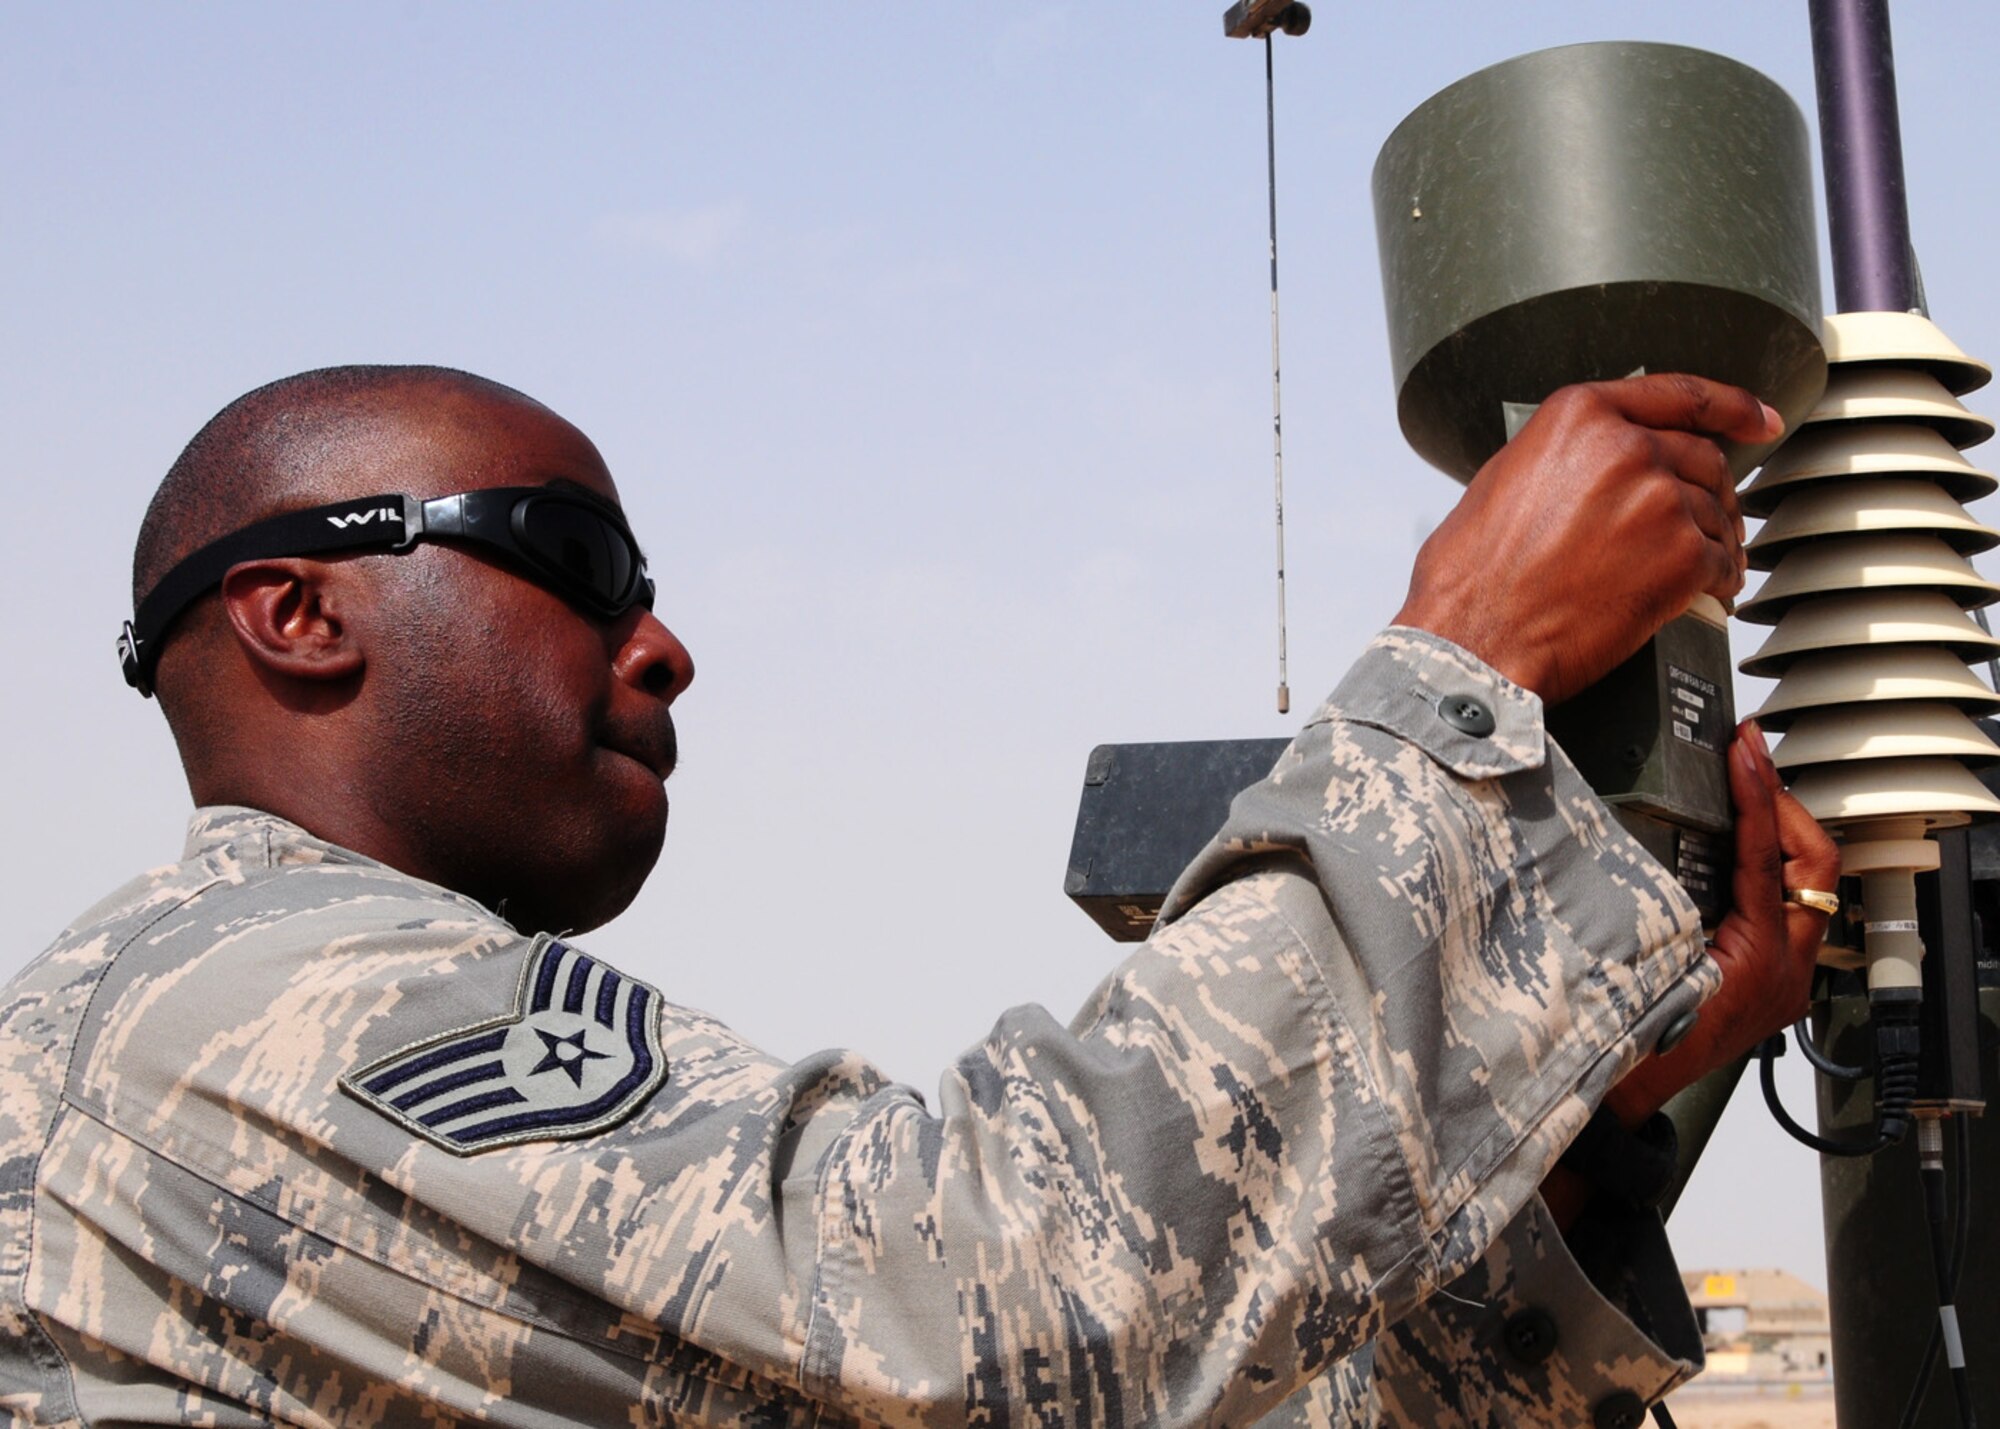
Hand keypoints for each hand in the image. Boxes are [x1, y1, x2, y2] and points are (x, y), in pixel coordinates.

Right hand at [1394, 375, 1782, 705]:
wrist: (1478, 640)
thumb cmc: (1474, 576)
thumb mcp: (1504, 480)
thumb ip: (1564, 454)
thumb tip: (1594, 462)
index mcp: (1580, 417)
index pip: (1678, 395)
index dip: (1732, 406)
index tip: (1760, 419)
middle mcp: (1627, 449)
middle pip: (1703, 459)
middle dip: (1711, 491)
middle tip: (1708, 519)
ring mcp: (1660, 501)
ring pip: (1717, 512)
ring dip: (1715, 540)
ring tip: (1700, 568)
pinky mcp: (1682, 558)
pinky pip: (1723, 563)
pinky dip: (1720, 580)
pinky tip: (1707, 593)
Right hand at [1604, 719, 1840, 1124]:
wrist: (1622, 1104)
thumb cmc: (1627, 1045)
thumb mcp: (1639, 961)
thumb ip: (1656, 903)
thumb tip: (1643, 839)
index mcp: (1758, 964)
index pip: (1768, 859)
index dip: (1756, 797)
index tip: (1745, 751)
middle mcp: (1784, 972)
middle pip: (1813, 866)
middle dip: (1784, 806)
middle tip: (1750, 761)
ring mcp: (1781, 980)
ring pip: (1804, 887)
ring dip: (1777, 836)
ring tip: (1743, 791)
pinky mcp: (1766, 984)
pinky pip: (1782, 912)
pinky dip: (1761, 870)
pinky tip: (1730, 847)